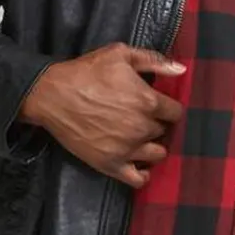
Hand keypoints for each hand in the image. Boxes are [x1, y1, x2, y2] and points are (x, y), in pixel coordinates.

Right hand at [18, 43, 185, 186]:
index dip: (167, 108)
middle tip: (141, 119)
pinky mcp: (111, 164)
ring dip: (151, 147)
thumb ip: (153, 60)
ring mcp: (127, 149)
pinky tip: (137, 163)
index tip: (157, 106)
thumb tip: (182, 70)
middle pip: (163, 132)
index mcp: (148, 101)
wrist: (52, 95)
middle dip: (156, 125)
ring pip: (157, 155)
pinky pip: (138, 179)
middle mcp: (142, 128)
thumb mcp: (119, 54)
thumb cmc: (85, 72)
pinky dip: (142, 174)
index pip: (175, 112)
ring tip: (138, 139)